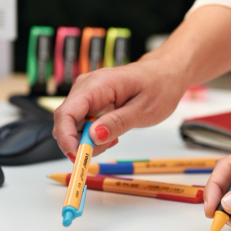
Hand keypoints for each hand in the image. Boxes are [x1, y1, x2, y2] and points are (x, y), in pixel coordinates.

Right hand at [53, 54, 188, 157]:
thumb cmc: (158, 87)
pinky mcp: (90, 100)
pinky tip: (112, 132)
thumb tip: (93, 137)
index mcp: (98, 85)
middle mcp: (86, 86)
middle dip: (80, 142)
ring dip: (88, 139)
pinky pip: (82, 122)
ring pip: (73, 125)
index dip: (66, 138)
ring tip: (115, 137)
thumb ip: (117, 123)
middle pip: (66, 121)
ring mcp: (86, 93)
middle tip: (107, 147)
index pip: (66, 113)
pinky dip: (93, 134)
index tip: (78, 157)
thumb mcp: (143, 110)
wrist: (164, 74)